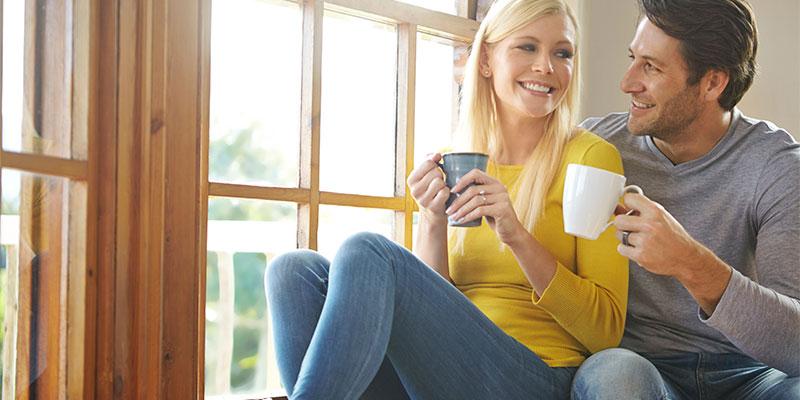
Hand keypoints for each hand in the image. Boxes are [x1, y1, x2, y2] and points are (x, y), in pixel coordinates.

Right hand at [407, 153, 449, 220]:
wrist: (432, 213)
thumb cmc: (430, 189)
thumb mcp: (426, 174)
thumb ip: (431, 160)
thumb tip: (437, 155)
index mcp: (411, 180)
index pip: (428, 163)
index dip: (436, 165)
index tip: (435, 171)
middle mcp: (414, 190)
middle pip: (435, 172)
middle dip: (441, 175)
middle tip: (438, 182)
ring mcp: (423, 200)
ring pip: (439, 182)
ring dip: (444, 184)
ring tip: (440, 189)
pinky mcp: (432, 207)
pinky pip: (444, 192)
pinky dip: (447, 193)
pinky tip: (444, 196)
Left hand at [446, 169, 524, 243]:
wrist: (510, 232)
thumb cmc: (494, 217)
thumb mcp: (486, 203)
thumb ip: (476, 195)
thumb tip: (453, 192)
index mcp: (494, 183)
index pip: (476, 174)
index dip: (462, 180)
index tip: (452, 191)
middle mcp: (500, 187)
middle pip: (473, 190)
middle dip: (458, 201)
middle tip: (449, 210)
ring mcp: (502, 198)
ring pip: (475, 201)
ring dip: (462, 210)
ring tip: (453, 217)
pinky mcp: (502, 209)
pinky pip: (480, 211)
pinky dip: (469, 216)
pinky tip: (462, 221)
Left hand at [613, 192, 732, 313]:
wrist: (685, 257)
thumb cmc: (673, 236)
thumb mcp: (661, 216)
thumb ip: (641, 210)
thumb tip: (618, 208)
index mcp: (655, 211)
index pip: (629, 198)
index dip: (627, 204)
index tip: (628, 209)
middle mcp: (649, 225)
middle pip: (619, 220)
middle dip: (622, 224)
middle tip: (631, 228)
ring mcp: (644, 241)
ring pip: (619, 235)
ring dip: (626, 238)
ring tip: (640, 240)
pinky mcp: (641, 255)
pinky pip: (621, 249)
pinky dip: (627, 250)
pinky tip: (639, 248)